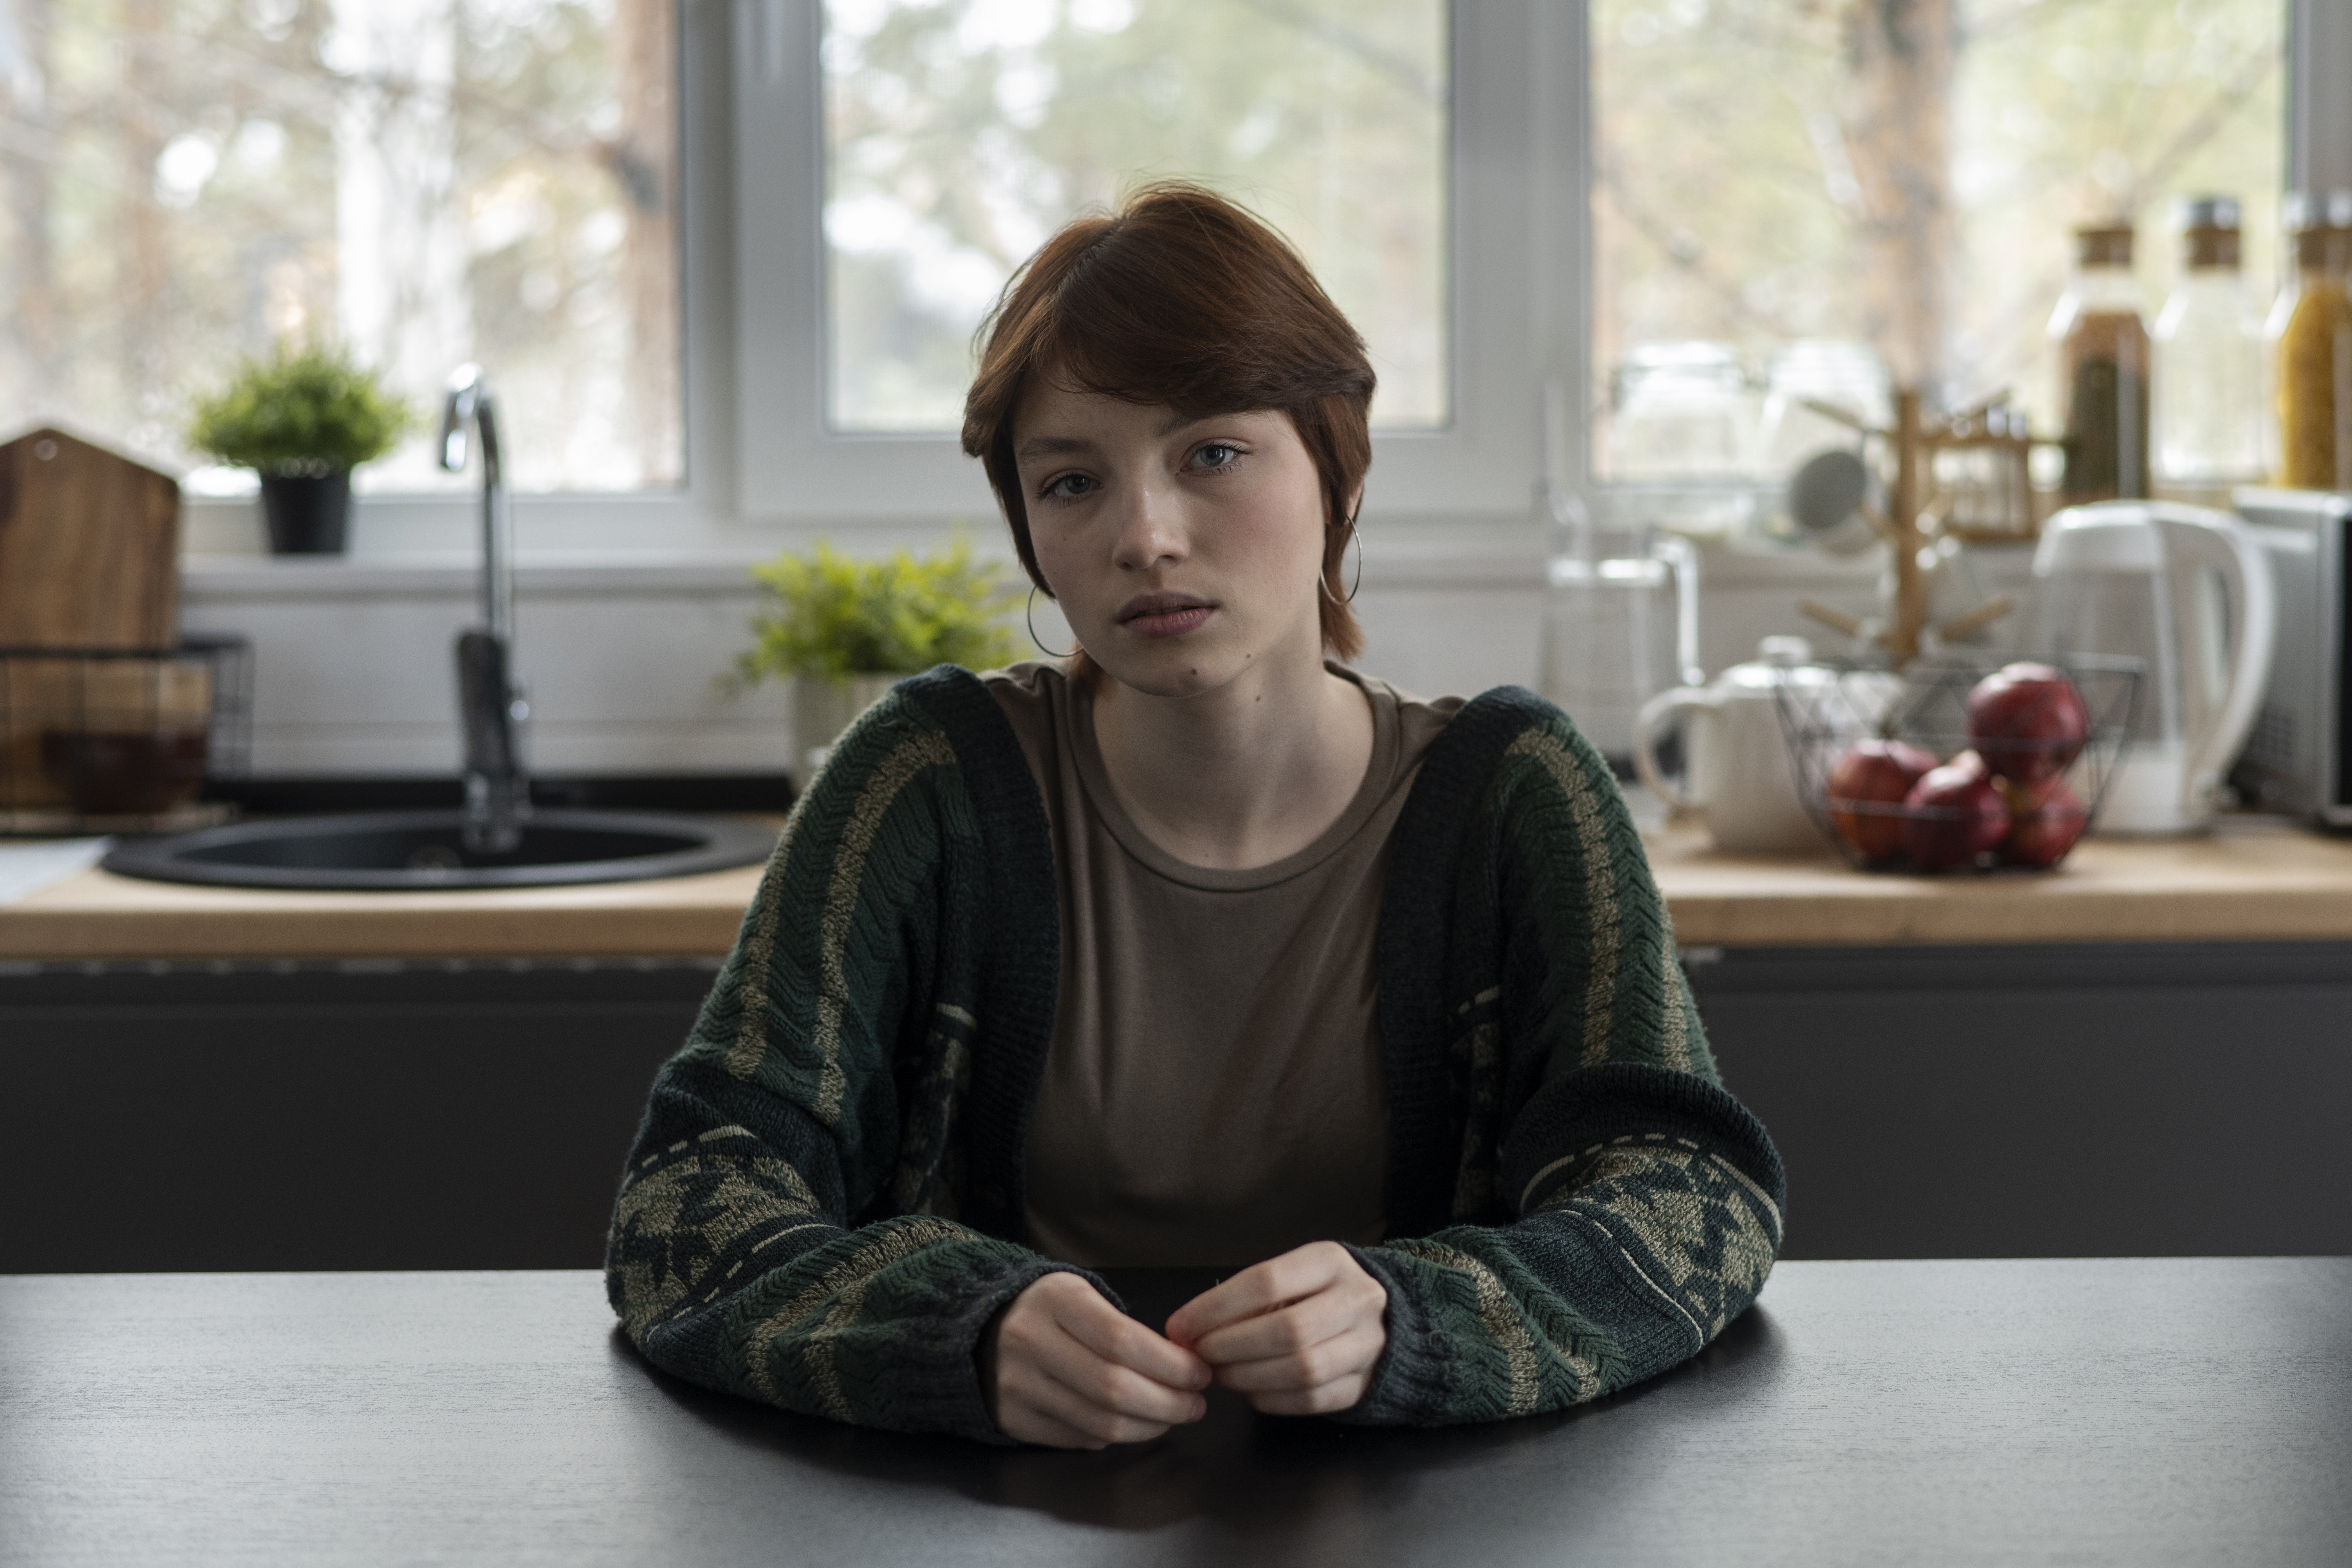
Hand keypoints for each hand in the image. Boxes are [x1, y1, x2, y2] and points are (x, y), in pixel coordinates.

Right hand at [981, 1271, 1211, 1448]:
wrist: (982, 1327)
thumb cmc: (1050, 1311)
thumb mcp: (1083, 1295)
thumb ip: (1127, 1328)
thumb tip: (1181, 1367)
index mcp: (1056, 1301)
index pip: (1122, 1340)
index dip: (1170, 1364)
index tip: (1199, 1373)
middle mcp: (1031, 1342)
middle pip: (1114, 1388)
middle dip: (1168, 1403)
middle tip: (1195, 1404)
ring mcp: (1018, 1385)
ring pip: (1100, 1422)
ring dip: (1149, 1427)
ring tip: (1171, 1416)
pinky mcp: (1013, 1419)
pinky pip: (1078, 1439)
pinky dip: (1112, 1436)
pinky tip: (1129, 1423)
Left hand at [1163, 1241, 1387, 1415]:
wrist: (1383, 1318)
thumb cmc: (1316, 1295)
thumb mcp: (1289, 1278)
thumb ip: (1244, 1299)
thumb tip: (1188, 1330)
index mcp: (1331, 1262)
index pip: (1266, 1281)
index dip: (1215, 1307)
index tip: (1180, 1326)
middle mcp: (1357, 1300)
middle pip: (1286, 1330)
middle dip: (1230, 1346)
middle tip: (1199, 1355)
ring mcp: (1368, 1345)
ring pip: (1301, 1369)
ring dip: (1247, 1376)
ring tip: (1219, 1373)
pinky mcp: (1365, 1384)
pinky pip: (1311, 1400)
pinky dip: (1270, 1399)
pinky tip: (1248, 1390)